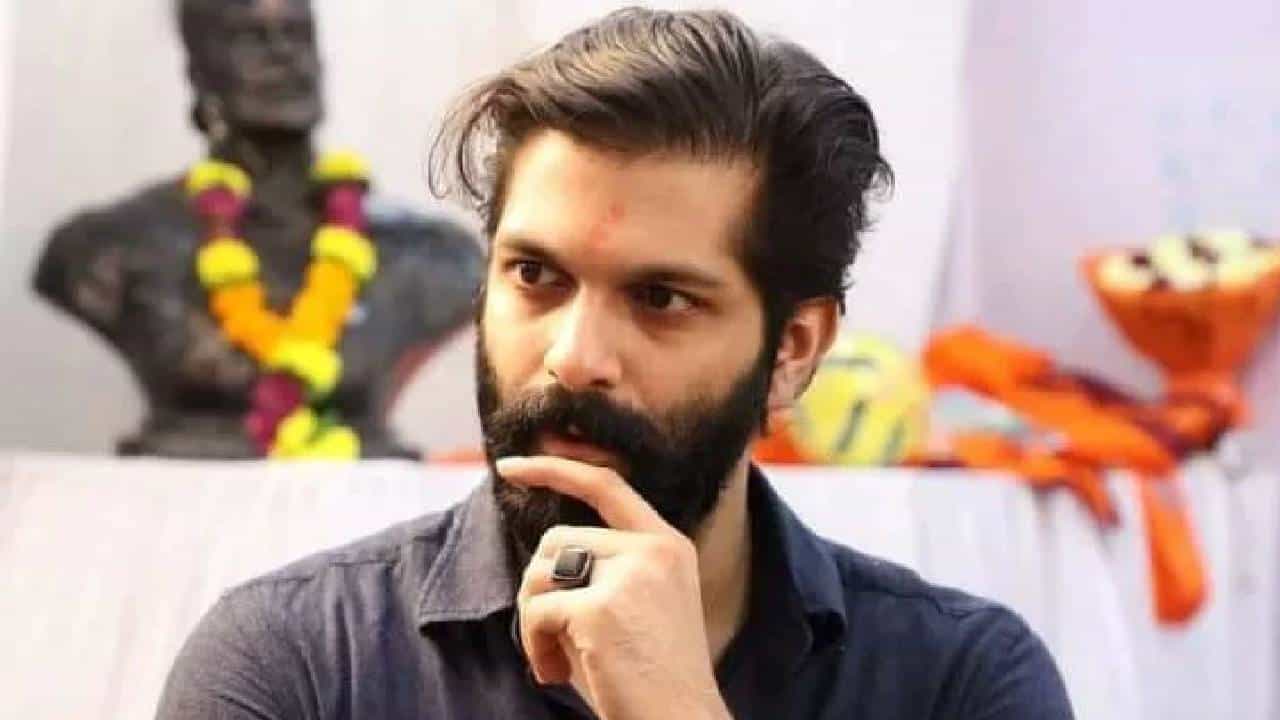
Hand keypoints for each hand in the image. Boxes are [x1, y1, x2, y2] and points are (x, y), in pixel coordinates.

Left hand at [498, 455, 732, 719]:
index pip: (606, 484)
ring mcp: (629, 575)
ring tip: (555, 659)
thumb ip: (603, 572)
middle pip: (558, 541)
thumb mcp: (638, 607)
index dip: (554, 469)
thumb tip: (543, 560)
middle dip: (538, 588)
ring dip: (534, 619)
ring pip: (541, 572)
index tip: (511, 465)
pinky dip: (535, 645)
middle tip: (548, 637)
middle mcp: (653, 550)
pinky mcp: (600, 609)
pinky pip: (537, 612)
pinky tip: (556, 674)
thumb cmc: (652, 680)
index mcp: (668, 545)